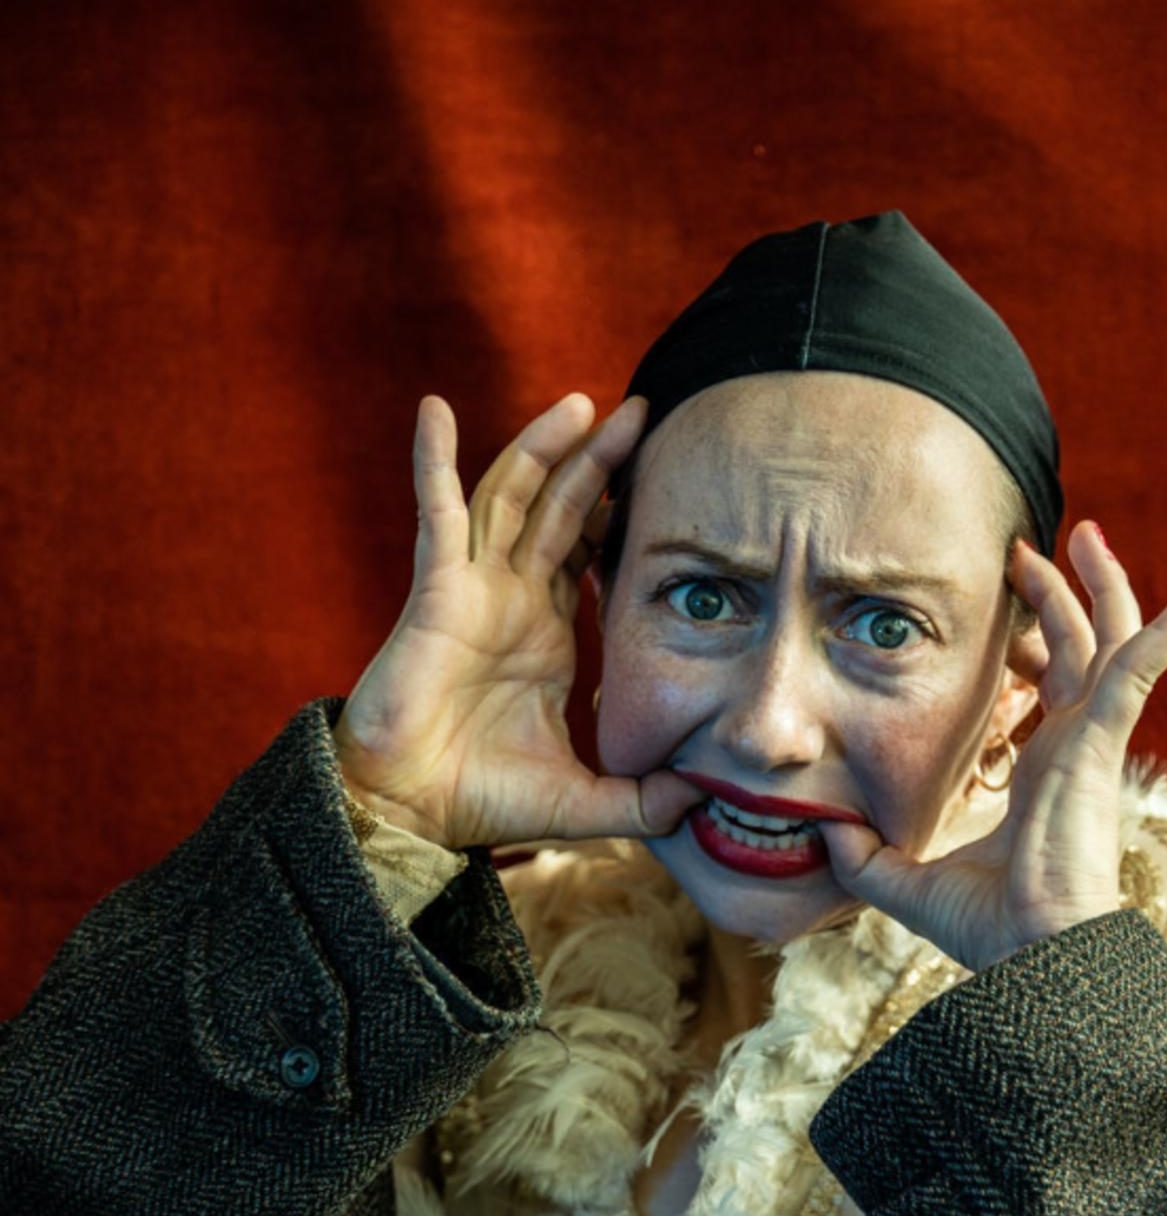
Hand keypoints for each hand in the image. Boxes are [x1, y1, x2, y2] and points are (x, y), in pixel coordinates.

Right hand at [332, 391, 696, 851]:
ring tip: (580, 402)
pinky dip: (434, 460)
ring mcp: (471, 588)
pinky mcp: (436, 590)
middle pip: (560, 509)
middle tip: (642, 411)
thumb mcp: (587, 802)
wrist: (414, 813)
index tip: (663, 477)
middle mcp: (510, 600)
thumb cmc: (485, 802)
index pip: (588, 555)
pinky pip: (437, 513)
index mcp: (545, 635)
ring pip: (510, 496)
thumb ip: (646, 799)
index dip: (618, 515)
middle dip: (598, 459)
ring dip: (540, 446)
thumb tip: (704, 799)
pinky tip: (435, 409)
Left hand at [816, 521, 1166, 971]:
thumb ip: (867, 858)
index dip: (1031, 649)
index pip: (1045, 693)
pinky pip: (1142, 669)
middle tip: (1042, 545)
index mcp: (1041, 773)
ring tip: (1086, 534)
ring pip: (1110, 642)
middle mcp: (1073, 751)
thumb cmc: (991, 933)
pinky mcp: (1103, 744)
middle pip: (1080, 650)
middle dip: (1064, 593)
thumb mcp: (907, 884)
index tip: (1010, 610)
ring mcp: (1093, 743)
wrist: (1036, 957)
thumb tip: (822, 833)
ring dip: (1104, 585)